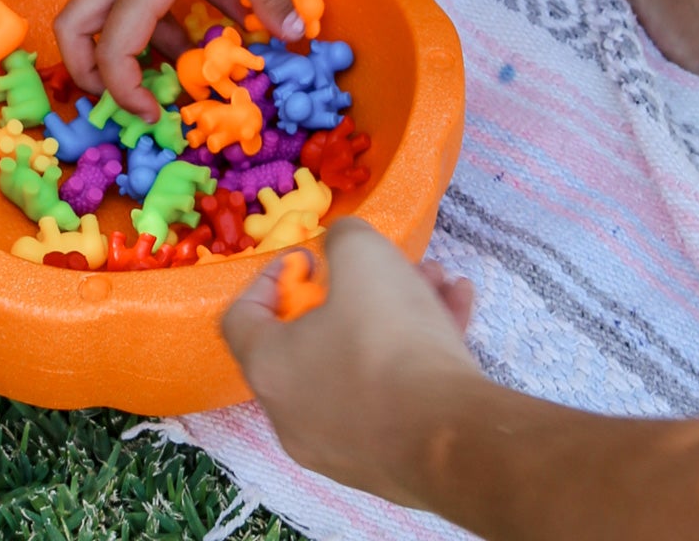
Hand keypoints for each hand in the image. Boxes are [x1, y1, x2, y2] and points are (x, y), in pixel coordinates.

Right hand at [55, 0, 302, 121]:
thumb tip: (293, 37)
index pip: (113, 49)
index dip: (124, 91)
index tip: (153, 114)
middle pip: (76, 31)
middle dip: (91, 71)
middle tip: (129, 96)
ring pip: (113, 14)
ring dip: (147, 46)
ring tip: (193, 69)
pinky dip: (177, 15)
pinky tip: (226, 21)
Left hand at [223, 220, 479, 504]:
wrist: (450, 436)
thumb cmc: (389, 342)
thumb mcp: (364, 259)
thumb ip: (344, 238)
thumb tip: (342, 241)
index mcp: (269, 368)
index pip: (241, 317)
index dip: (270, 277)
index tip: (308, 259)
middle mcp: (293, 414)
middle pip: (312, 338)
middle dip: (353, 291)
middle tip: (384, 269)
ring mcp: (339, 444)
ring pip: (360, 362)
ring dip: (395, 315)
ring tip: (435, 282)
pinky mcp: (385, 460)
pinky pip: (391, 394)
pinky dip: (416, 353)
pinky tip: (457, 312)